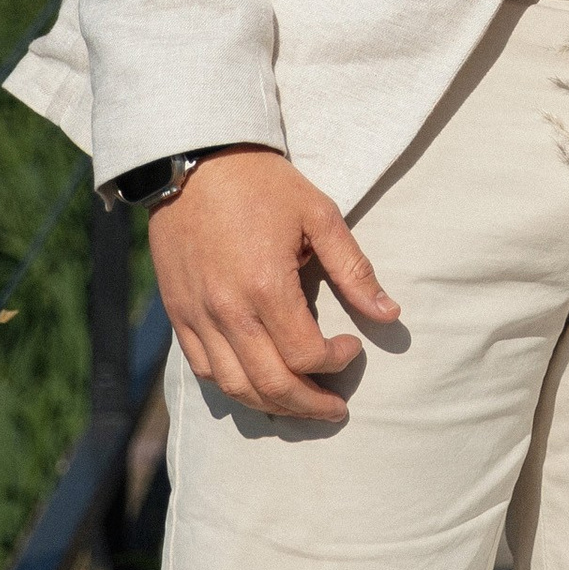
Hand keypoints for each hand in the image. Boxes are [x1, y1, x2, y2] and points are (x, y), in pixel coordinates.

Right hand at [149, 147, 398, 422]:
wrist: (193, 160)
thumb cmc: (262, 184)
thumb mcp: (319, 214)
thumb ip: (354, 270)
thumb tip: (391, 315)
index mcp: (266, 286)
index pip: (305, 356)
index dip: (336, 362)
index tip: (352, 347)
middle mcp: (227, 311)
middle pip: (270, 385)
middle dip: (309, 406)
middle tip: (335, 408)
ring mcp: (197, 316)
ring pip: (234, 387)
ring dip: (272, 406)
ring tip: (300, 405)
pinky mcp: (178, 314)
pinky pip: (203, 370)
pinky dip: (233, 387)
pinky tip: (257, 384)